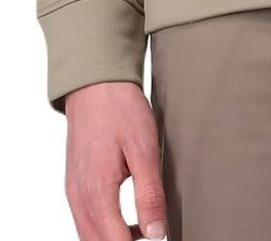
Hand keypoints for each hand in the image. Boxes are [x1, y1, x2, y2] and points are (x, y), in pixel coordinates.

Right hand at [65, 82, 166, 239]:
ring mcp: (73, 192)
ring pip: (89, 235)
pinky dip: (104, 227)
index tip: (158, 237)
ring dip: (114, 238)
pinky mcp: (74, 185)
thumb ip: (150, 194)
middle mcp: (79, 198)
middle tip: (152, 233)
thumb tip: (157, 233)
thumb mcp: (144, 149)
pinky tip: (127, 218)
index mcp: (97, 192)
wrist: (95, 85)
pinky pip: (85, 220)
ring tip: (145, 228)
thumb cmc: (121, 111)